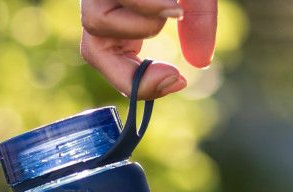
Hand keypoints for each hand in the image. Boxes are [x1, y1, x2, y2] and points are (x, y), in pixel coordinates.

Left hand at [80, 0, 217, 99]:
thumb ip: (196, 23)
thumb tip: (200, 62)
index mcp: (118, 12)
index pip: (108, 60)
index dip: (136, 81)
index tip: (178, 80)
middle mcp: (101, 1)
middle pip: (92, 51)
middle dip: (131, 74)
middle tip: (173, 77)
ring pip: (97, 23)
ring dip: (145, 25)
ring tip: (176, 6)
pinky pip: (115, 0)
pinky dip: (148, 6)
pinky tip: (174, 3)